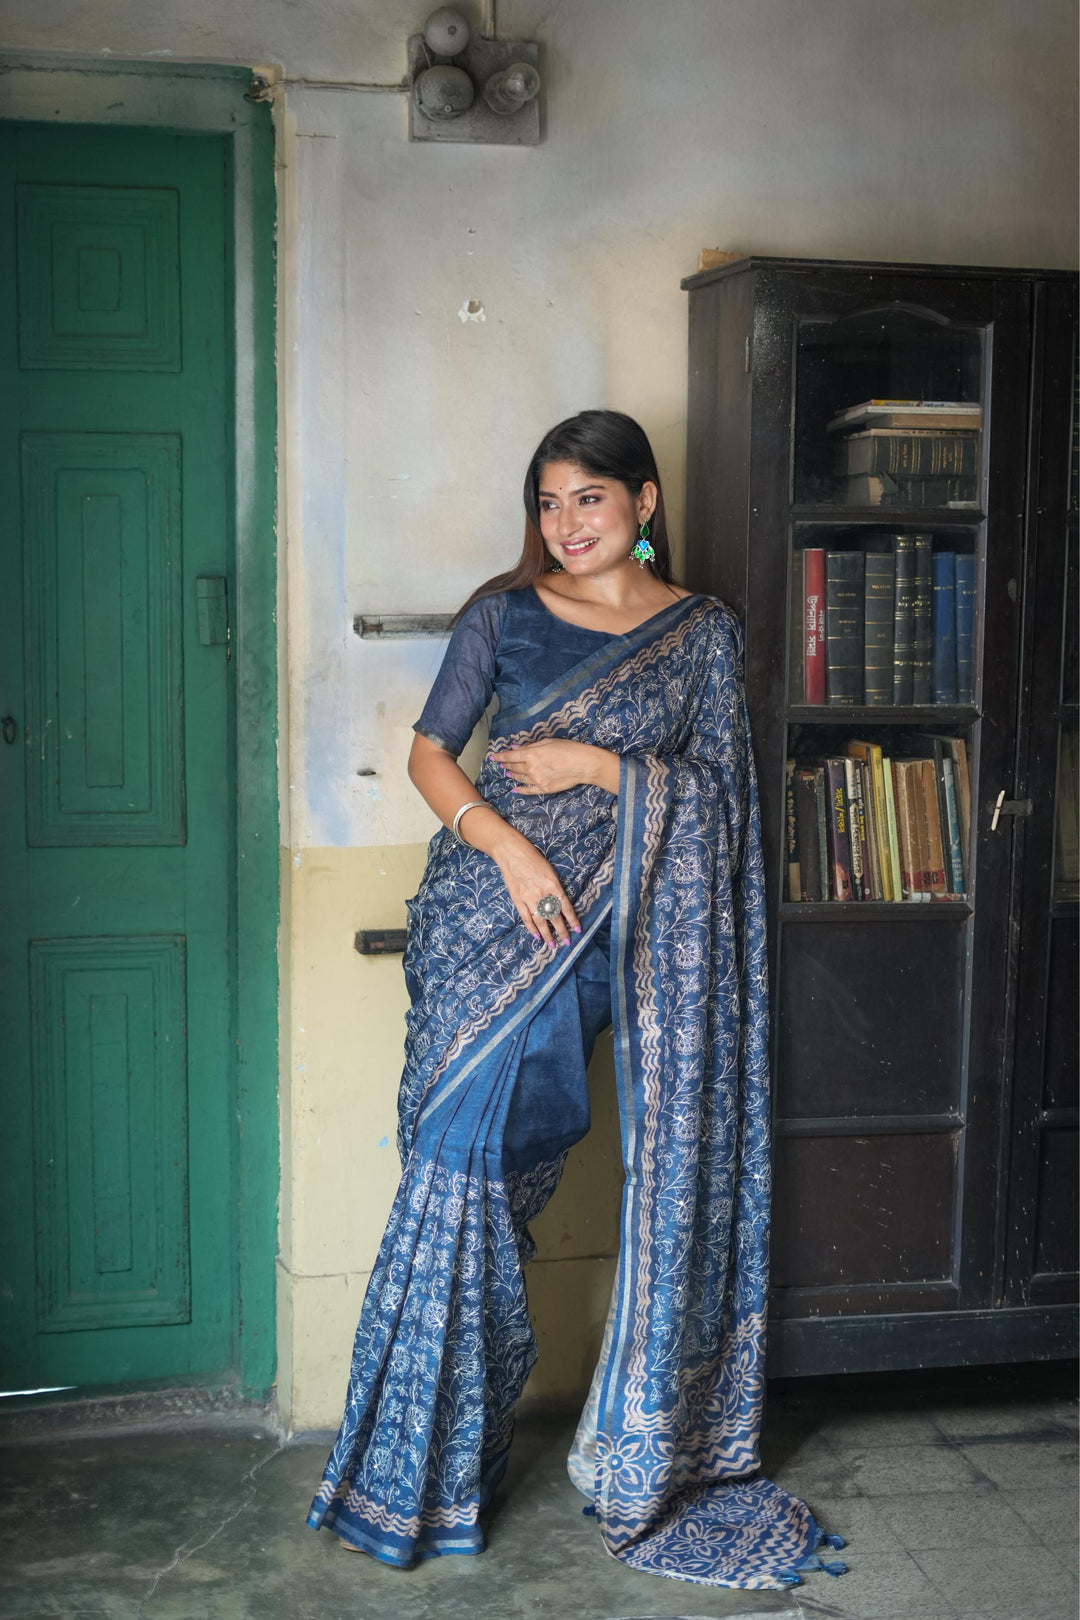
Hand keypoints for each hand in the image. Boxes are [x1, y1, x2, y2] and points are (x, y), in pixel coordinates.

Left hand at [490, 739, 618, 796]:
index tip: (493, 757)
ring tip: (509, 773)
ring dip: (513, 775)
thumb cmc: (568, 749)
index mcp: (531, 754)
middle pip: (514, 767)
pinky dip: (520, 790)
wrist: (583, 765)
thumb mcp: (548, 742)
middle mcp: (531, 768)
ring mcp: (537, 780)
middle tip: (501, 764)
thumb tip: (516, 748)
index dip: (500, 756)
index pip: (510, 756)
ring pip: (520, 778)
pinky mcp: (544, 789)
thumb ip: (530, 746)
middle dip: (506, 764)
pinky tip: (515, 789)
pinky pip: (528, 791)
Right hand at [492, 835, 581, 949]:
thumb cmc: (533, 858)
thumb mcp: (550, 871)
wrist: (511, 853)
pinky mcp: (517, 899)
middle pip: (554, 916)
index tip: (577, 930)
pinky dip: (531, 928)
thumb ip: (555, 887)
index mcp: (553, 884)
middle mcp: (542, 893)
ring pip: (540, 921)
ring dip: (547, 934)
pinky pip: (526, 917)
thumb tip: (560, 904)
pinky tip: (537, 936)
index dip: (572, 919)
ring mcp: (529, 898)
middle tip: (567, 942)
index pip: (566, 907)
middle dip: (561, 931)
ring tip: (552, 945)